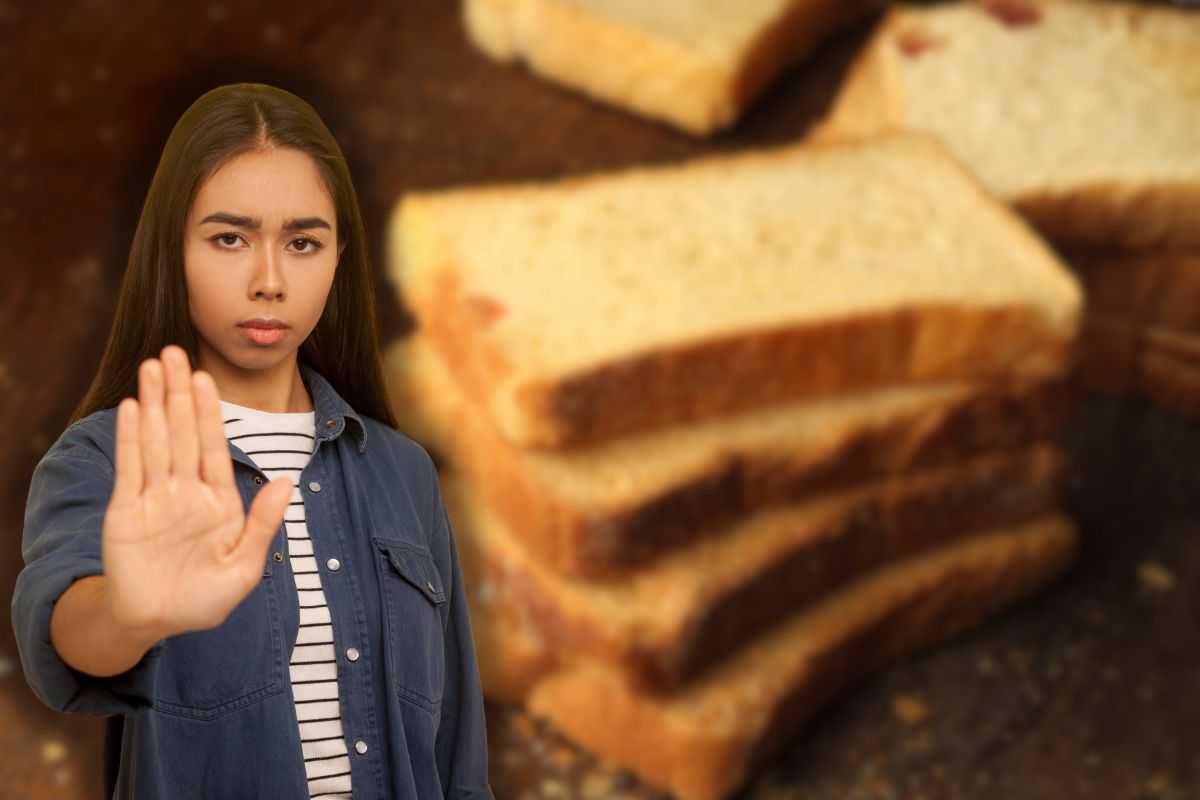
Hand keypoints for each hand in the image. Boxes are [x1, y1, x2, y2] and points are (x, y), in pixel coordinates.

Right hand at [101, 345, 292, 638]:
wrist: (156, 623)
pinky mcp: (127, 511)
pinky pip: (131, 468)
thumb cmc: (203, 599)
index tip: (205, 377)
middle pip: (183, 432)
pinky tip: (132, 408)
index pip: (214, 446)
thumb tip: (287, 482)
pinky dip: (131, 439)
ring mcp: (155, 498)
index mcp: (218, 500)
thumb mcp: (244, 568)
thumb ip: (263, 524)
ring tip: (152, 367)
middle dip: (178, 393)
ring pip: (156, 441)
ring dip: (153, 404)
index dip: (208, 411)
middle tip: (174, 353)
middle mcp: (186, 491)